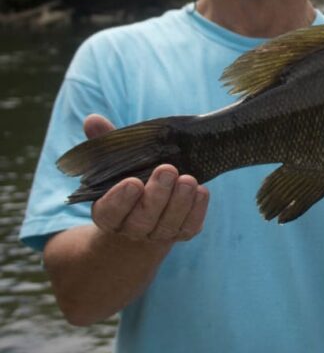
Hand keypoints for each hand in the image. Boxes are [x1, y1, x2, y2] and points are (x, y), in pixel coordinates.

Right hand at [84, 114, 209, 242]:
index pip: (110, 212)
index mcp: (108, 213)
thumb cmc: (128, 181)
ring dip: (180, 201)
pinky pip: (190, 225)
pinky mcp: (182, 232)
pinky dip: (197, 209)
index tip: (132, 182)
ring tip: (188, 179)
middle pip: (142, 219)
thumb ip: (105, 145)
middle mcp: (132, 228)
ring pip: (168, 224)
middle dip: (157, 194)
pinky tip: (201, 190)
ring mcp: (158, 233)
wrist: (146, 216)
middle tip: (167, 170)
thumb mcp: (115, 164)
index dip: (120, 200)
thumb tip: (93, 119)